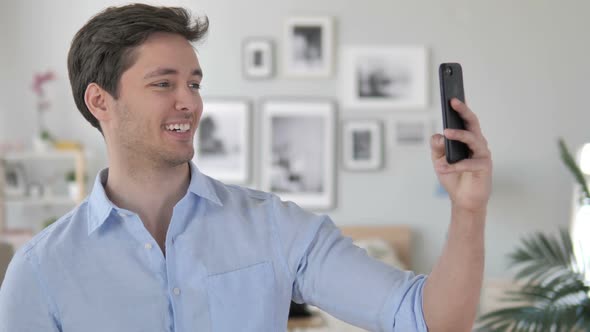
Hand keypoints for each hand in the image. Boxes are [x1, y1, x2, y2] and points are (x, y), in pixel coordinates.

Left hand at [431, 98, 491, 212]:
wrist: (464, 200)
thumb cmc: (453, 177)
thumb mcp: (439, 161)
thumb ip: (437, 147)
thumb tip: (439, 136)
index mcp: (467, 140)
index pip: (465, 120)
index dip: (460, 108)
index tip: (452, 96)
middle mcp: (477, 144)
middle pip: (472, 123)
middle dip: (463, 111)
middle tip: (453, 101)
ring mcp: (482, 154)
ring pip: (472, 139)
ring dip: (458, 135)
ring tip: (446, 133)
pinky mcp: (484, 167)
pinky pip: (468, 163)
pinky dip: (454, 165)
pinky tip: (442, 167)